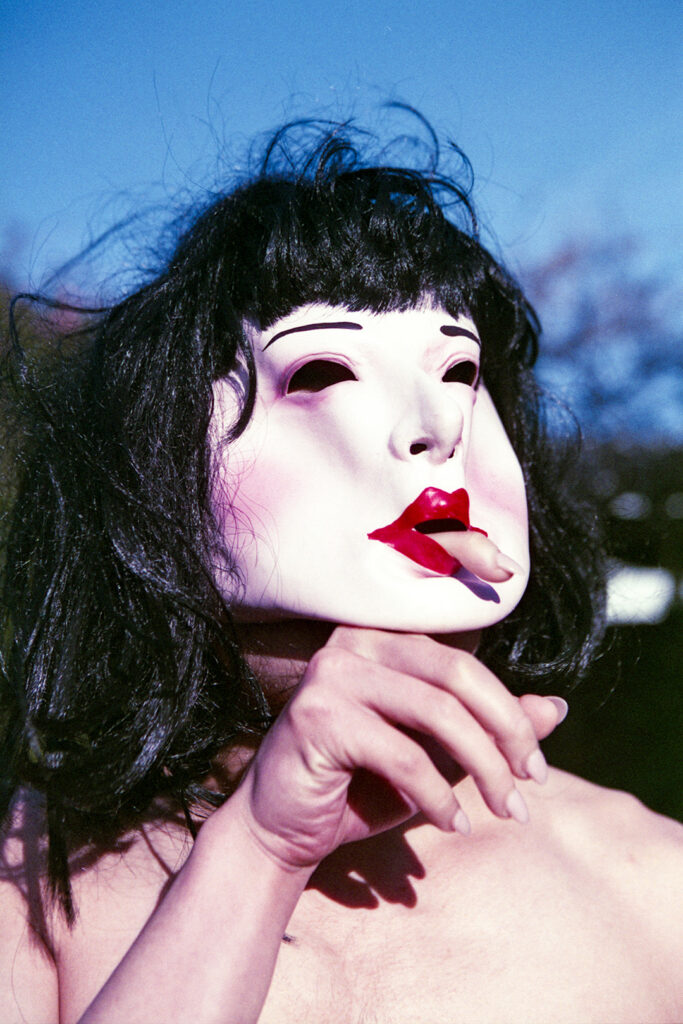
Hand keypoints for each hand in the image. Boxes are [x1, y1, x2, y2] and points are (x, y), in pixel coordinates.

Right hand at [233, 627, 564, 871]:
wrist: (280, 829)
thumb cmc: (360, 788)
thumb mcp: (434, 757)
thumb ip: (486, 728)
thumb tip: (557, 708)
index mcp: (382, 641)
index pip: (464, 664)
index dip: (510, 712)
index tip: (536, 767)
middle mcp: (355, 643)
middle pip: (457, 676)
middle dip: (506, 735)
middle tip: (529, 790)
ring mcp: (332, 673)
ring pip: (437, 713)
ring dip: (483, 770)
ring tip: (503, 812)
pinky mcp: (317, 715)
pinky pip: (402, 755)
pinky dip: (438, 796)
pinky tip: (454, 824)